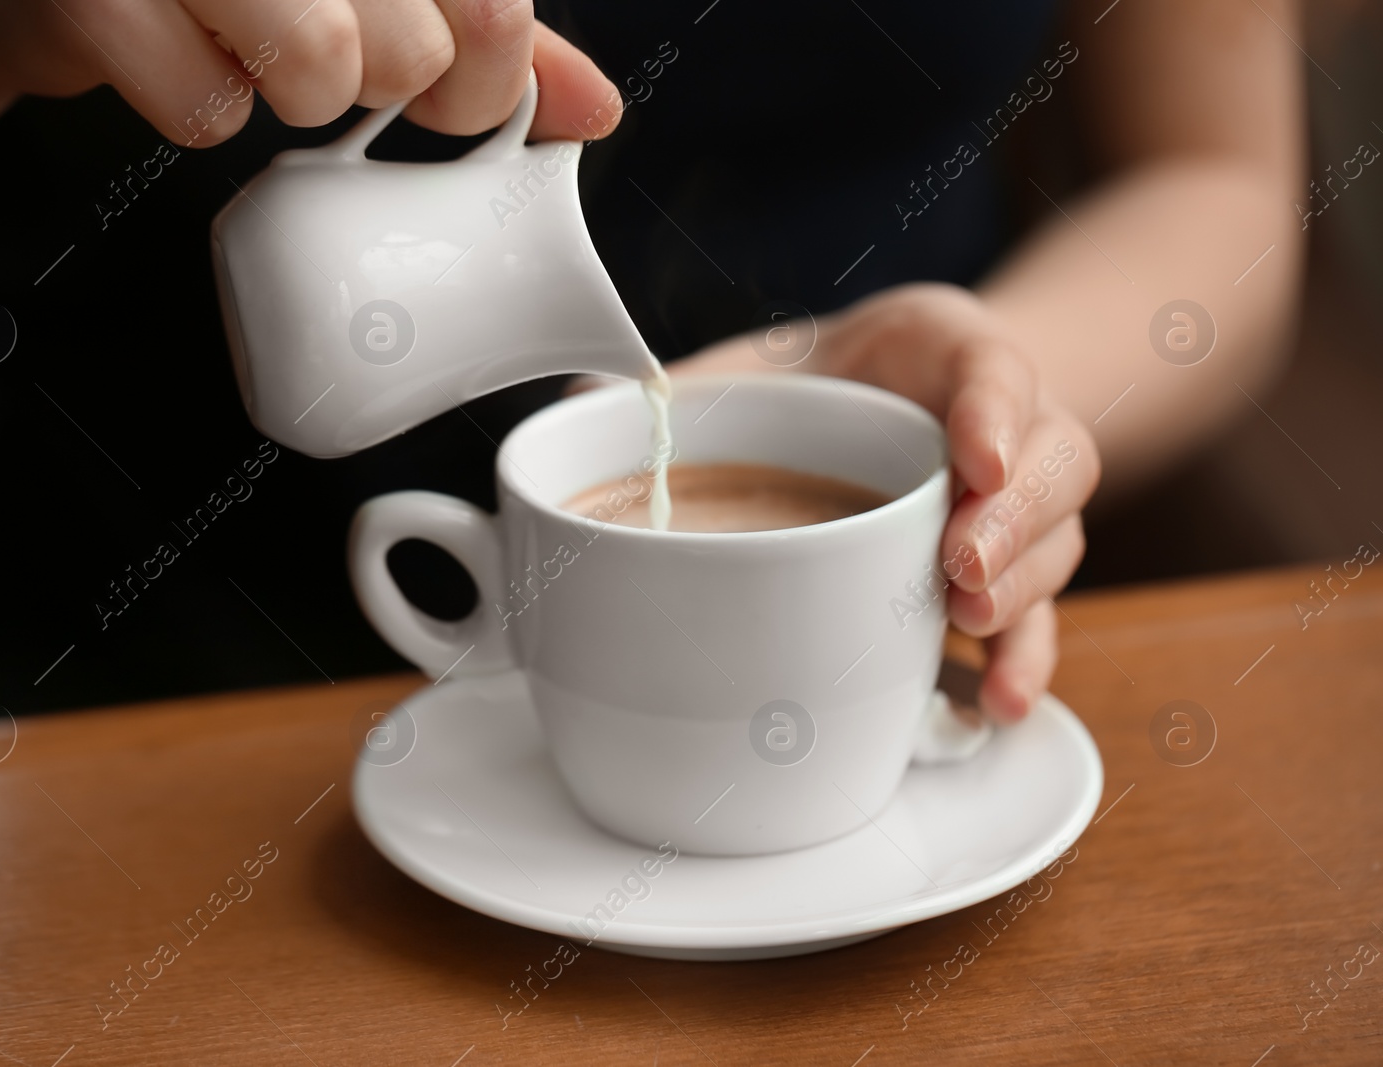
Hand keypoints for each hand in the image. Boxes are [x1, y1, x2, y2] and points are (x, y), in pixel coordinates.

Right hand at [0, 0, 620, 144]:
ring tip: (248, 36)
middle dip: (376, 78)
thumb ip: (487, 31)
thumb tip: (594, 109)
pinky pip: (208, 112)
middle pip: (407, 49)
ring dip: (290, 91)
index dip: (486, 69)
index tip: (452, 85)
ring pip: (317, 73)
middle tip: (322, 42)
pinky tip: (174, 44)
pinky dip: (196, 103)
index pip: (491, 5)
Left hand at [672, 283, 1100, 722]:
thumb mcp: (754, 365)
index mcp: (939, 351)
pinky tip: (998, 701)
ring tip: (967, 627)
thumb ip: (682, 386)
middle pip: (1057, 459)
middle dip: (1013, 521)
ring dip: (1023, 591)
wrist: (879, 396)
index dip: (994, 411)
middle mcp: (1000, 421)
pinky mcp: (1009, 570)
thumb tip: (582, 399)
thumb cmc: (815, 383)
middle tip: (955, 570)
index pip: (993, 365)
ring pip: (1063, 536)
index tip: (971, 461)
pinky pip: (1046, 614)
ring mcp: (1016, 499)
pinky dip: (1026, 658)